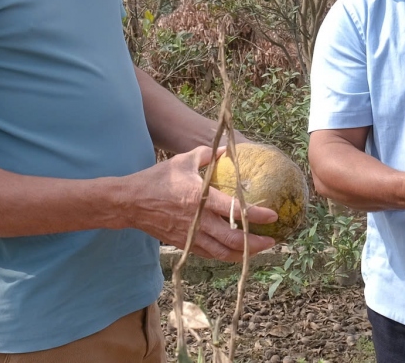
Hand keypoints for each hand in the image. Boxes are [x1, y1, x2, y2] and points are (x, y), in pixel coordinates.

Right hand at [126, 146, 277, 261]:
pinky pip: (208, 254)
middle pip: (233, 239)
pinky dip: (224, 255)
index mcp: (200, 199)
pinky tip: (235, 252)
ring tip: (258, 250)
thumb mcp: (183, 161)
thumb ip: (207, 155)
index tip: (273, 217)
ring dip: (243, 253)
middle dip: (256, 242)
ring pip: (222, 252)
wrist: (131, 202)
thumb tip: (226, 150)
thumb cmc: (158, 178)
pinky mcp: (183, 243)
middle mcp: (198, 221)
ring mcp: (190, 235)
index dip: (257, 215)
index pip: (235, 210)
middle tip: (272, 240)